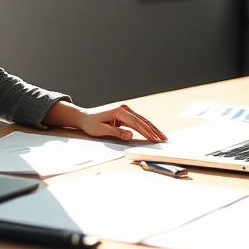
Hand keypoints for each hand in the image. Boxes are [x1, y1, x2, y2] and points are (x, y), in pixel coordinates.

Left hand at [42, 101, 167, 141]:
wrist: (84, 117)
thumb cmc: (91, 124)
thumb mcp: (101, 130)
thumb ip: (116, 133)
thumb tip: (130, 136)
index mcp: (119, 111)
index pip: (137, 123)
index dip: (147, 132)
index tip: (155, 140)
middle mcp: (124, 109)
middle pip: (142, 121)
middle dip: (154, 130)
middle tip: (163, 139)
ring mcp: (125, 110)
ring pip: (142, 120)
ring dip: (152, 129)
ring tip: (162, 137)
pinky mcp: (125, 114)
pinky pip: (138, 121)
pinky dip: (146, 127)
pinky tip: (152, 132)